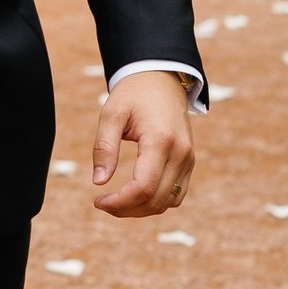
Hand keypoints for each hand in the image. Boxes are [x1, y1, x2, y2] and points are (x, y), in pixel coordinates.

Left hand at [91, 70, 194, 217]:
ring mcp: (188, 159)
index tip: (98, 200)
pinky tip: (135, 195)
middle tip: (102, 203)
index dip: (119, 202)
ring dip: (141, 209)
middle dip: (126, 210)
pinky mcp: (189, 162)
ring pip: (168, 202)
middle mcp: (181, 153)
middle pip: (156, 200)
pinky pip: (176, 195)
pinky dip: (156, 202)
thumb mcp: (111, 114)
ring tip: (117, 202)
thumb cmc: (133, 94)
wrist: (162, 78)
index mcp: (160, 140)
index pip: (143, 188)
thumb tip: (98, 182)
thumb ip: (104, 147)